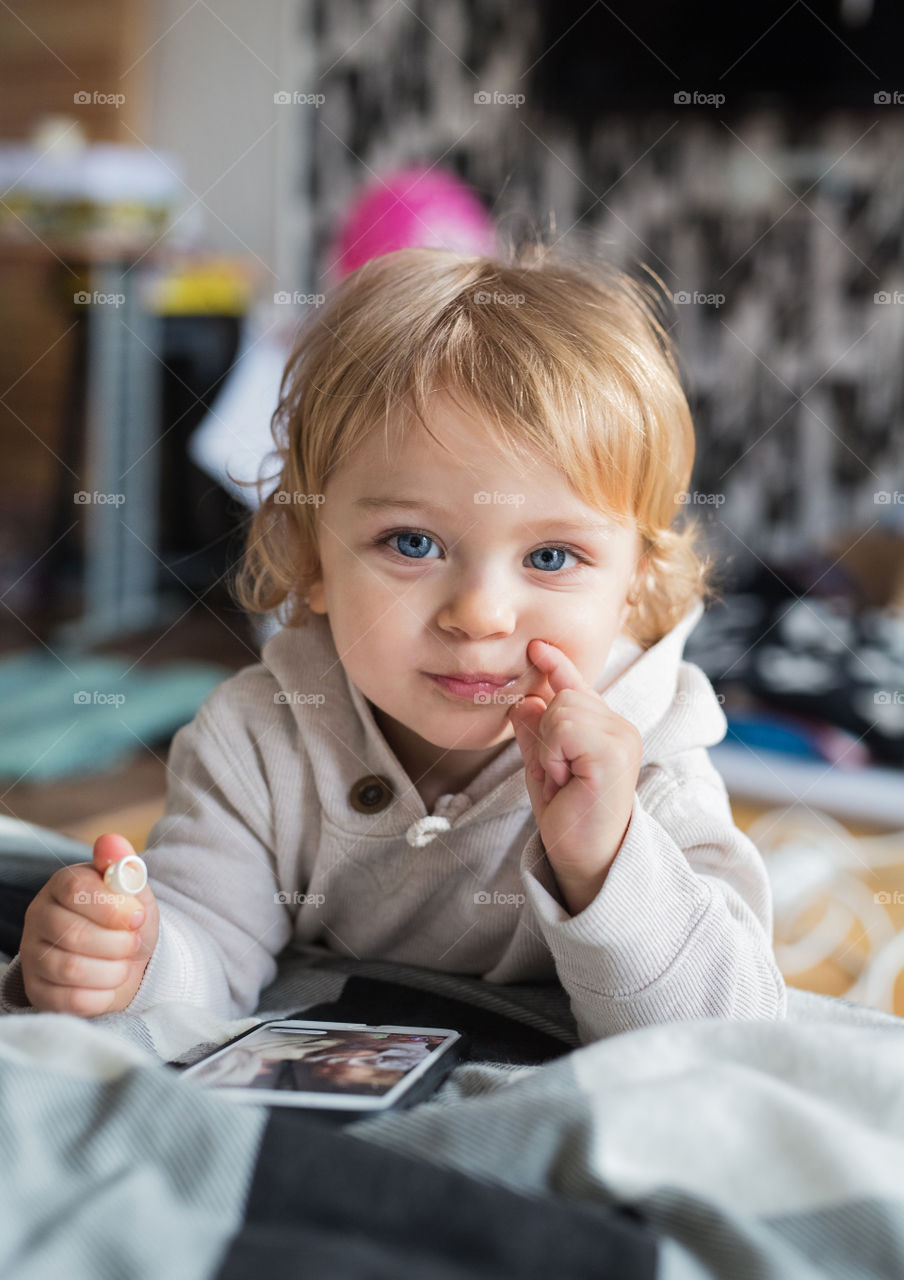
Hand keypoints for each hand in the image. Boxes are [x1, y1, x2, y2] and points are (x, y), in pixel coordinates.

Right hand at [20, 833, 158, 1016]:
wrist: (124, 957)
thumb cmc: (126, 919)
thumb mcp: (133, 890)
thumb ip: (124, 865)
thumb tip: (111, 842)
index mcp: (62, 885)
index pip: (77, 890)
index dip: (114, 908)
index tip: (138, 917)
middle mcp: (39, 917)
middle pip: (74, 934)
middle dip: (118, 943)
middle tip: (134, 943)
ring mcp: (33, 955)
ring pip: (71, 969)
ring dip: (113, 970)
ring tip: (125, 963)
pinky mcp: (38, 990)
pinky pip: (70, 1000)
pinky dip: (102, 995)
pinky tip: (111, 983)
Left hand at [507, 639, 641, 915]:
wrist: (585, 857)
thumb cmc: (568, 817)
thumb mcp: (543, 768)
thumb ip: (536, 734)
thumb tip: (525, 701)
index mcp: (604, 729)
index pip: (577, 687)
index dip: (557, 665)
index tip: (538, 647)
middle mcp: (619, 727)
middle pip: (562, 695)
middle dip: (546, 736)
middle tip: (559, 775)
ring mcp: (621, 737)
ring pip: (561, 708)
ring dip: (550, 748)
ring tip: (565, 780)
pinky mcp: (614, 751)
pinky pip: (563, 726)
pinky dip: (555, 753)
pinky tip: (568, 780)